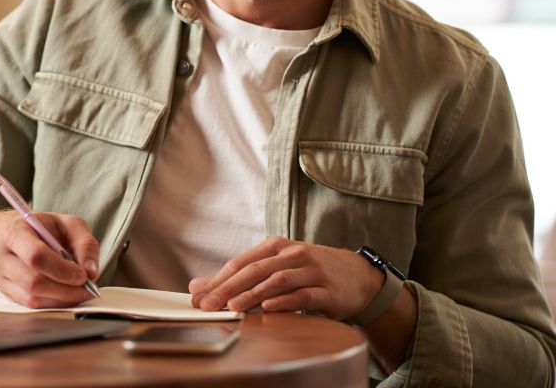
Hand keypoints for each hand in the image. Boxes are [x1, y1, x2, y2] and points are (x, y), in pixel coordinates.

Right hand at [0, 210, 99, 308]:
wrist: (20, 235)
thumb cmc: (46, 228)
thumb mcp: (69, 224)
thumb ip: (85, 244)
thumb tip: (91, 272)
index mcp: (14, 232)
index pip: (35, 256)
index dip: (62, 270)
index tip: (83, 276)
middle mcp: (1, 256)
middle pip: (33, 282)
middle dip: (65, 289)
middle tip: (87, 288)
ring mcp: (0, 278)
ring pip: (32, 299)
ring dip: (61, 299)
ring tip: (80, 292)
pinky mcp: (6, 293)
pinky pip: (31, 306)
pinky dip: (54, 304)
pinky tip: (66, 295)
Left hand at [188, 236, 382, 318]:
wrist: (357, 276)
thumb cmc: (310, 271)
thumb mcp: (276, 267)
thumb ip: (239, 276)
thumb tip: (198, 286)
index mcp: (276, 247)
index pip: (241, 262)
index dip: (218, 279)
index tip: (198, 296)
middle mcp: (293, 254)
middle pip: (255, 270)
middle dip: (229, 288)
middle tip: (209, 304)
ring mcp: (311, 270)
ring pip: (277, 281)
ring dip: (253, 294)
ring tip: (234, 307)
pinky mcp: (327, 290)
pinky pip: (303, 295)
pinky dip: (285, 301)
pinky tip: (270, 308)